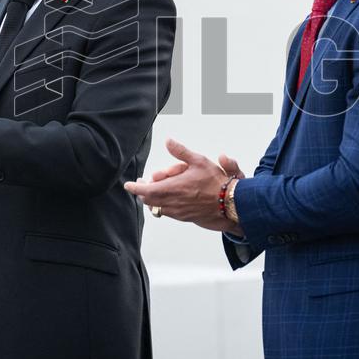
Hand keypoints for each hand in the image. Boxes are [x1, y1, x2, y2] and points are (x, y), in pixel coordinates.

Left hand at [124, 139, 242, 233]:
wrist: (229, 204)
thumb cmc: (216, 182)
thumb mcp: (199, 161)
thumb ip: (181, 152)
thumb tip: (168, 141)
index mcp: (173, 188)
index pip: (146, 190)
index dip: (135, 188)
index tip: (128, 185)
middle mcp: (172, 202)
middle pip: (149, 200)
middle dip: (143, 192)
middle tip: (143, 184)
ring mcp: (178, 212)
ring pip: (157, 207)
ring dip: (154, 198)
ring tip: (158, 188)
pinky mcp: (184, 218)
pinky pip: (167, 212)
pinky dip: (163, 205)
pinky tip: (170, 197)